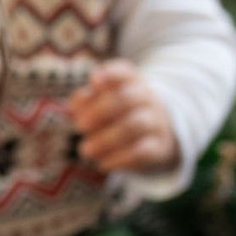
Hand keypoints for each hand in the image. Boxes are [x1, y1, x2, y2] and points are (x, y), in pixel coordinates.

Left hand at [69, 60, 177, 176]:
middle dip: (100, 111)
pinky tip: (103, 164)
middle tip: (80, 126)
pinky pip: (144, 151)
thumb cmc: (115, 114)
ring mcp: (156, 122)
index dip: (111, 75)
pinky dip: (120, 158)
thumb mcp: (100, 101)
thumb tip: (75, 105)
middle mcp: (146, 98)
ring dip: (106, 139)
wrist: (155, 136)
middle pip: (128, 99)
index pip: (124, 72)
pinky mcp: (159, 147)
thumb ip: (84, 100)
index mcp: (131, 82)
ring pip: (136, 125)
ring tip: (85, 150)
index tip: (94, 81)